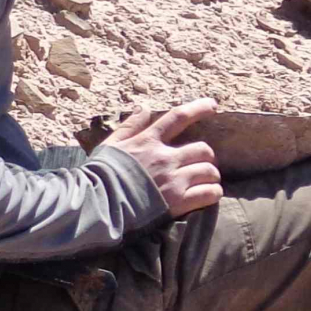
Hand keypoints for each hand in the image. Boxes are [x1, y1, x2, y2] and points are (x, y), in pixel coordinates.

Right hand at [104, 97, 221, 215]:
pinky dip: (213, 193)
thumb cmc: (100, 175)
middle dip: (206, 157)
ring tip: (206, 182)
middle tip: (202, 164)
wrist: (97, 205)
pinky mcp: (178, 202)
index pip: (178, 117)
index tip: (213, 105)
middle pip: (203, 149)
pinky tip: (209, 195)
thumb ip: (129, 126)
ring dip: (211, 176)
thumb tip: (144, 109)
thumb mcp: (111, 145)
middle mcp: (165, 158)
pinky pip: (209, 194)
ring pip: (209, 171)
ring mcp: (173, 180)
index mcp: (149, 141)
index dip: (199, 108)